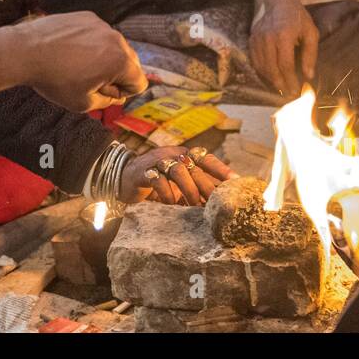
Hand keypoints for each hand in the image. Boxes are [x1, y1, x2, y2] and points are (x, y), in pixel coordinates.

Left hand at [19, 12, 146, 111]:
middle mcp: (116, 39)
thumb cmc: (54, 80)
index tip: (103, 92)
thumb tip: (115, 94)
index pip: (139, 82)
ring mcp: (101, 24)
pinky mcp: (87, 16)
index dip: (123, 93)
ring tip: (77, 65)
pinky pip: (98, 33)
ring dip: (104, 57)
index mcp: (120, 62)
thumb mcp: (83, 103)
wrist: (26, 51)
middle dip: (117, 74)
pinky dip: (90, 42)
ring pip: (114, 46)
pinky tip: (70, 50)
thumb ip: (107, 101)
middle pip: (130, 62)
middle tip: (91, 81)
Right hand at [120, 146, 235, 205]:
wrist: (123, 178)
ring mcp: (157, 161)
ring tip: (193, 204)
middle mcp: (171, 154)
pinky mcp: (143, 172)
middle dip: (206, 185)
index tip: (235, 181)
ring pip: (178, 170)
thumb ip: (195, 185)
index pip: (205, 157)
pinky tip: (170, 203)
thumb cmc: (157, 182)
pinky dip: (167, 193)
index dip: (220, 168)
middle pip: (194, 166)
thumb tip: (219, 199)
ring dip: (188, 189)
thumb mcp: (178, 182)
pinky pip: (158, 180)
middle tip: (214, 202)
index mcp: (183, 154)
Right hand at [249, 0, 317, 98]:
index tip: (296, 90)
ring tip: (281, 87)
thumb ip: (310, 55)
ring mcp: (257, 39)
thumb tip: (308, 76)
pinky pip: (255, 61)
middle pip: (271, 68)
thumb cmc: (298, 18)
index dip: (290, 80)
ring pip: (261, 66)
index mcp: (284, 36)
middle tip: (288, 93)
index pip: (285, 64)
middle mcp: (268, 38)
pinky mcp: (251, 40)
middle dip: (280, 84)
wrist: (279, 2)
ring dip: (271, 80)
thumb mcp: (311, 33)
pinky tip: (271, 76)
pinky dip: (262, 71)